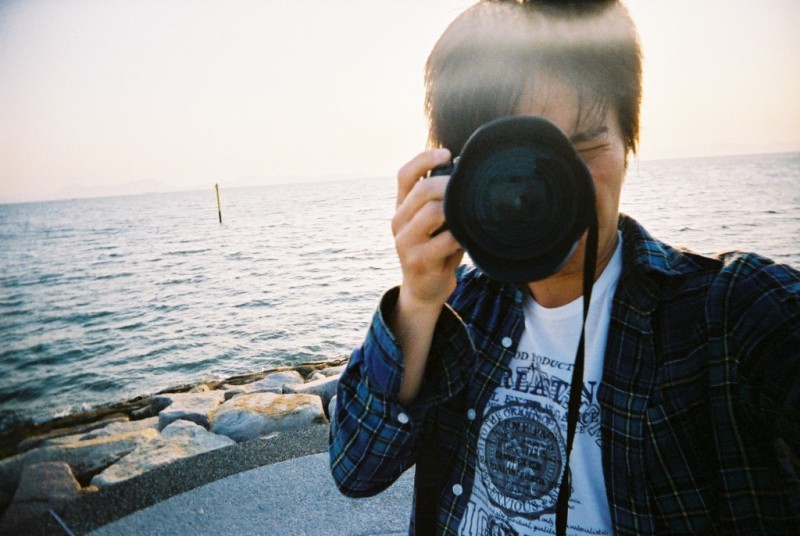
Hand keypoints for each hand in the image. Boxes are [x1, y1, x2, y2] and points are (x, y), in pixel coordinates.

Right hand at [392, 148, 463, 310]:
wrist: (424, 290)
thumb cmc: (437, 250)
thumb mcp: (435, 224)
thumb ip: (443, 201)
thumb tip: (471, 174)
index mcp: (402, 208)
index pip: (405, 175)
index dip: (424, 159)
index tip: (447, 153)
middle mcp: (398, 222)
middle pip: (421, 190)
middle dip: (449, 184)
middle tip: (470, 187)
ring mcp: (405, 242)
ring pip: (432, 213)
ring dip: (456, 209)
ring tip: (471, 212)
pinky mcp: (418, 261)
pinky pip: (444, 241)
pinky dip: (461, 235)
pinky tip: (471, 236)